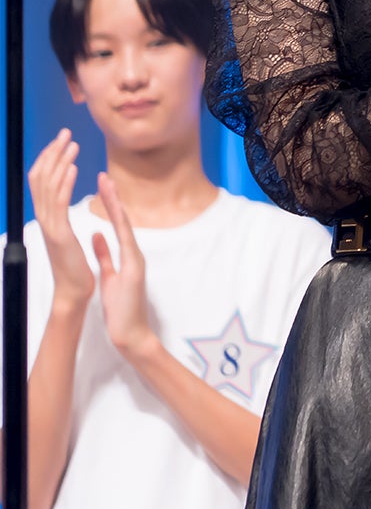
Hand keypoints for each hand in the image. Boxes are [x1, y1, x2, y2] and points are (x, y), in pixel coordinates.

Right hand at [27, 129, 93, 311]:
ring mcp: (49, 226)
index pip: (42, 182)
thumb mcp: (67, 239)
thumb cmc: (74, 268)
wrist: (74, 292)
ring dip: (59, 162)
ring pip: (48, 187)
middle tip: (64, 133)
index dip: (49, 160)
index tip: (61, 142)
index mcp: (47, 219)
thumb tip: (60, 209)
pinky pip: (59, 204)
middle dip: (52, 153)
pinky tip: (72, 168)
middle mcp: (44, 219)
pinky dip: (64, 183)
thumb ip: (61, 222)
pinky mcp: (59, 234)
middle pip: (41, 178)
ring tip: (70, 144)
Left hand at [91, 175, 158, 362]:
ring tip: (108, 186)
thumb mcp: (109, 276)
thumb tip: (97, 234)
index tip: (102, 184)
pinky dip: (120, 228)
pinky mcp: (134, 269)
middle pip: (123, 219)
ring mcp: (136, 260)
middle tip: (105, 176)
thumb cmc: (121, 308)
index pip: (118, 223)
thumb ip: (105, 254)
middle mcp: (134, 253)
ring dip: (116, 206)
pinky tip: (115, 214)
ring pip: (125, 227)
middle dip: (113, 197)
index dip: (110, 203)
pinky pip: (125, 244)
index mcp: (127, 255)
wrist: (132, 332)